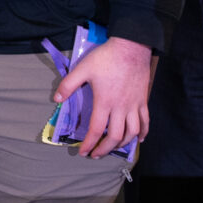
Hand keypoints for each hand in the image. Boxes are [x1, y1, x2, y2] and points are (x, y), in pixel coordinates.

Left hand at [55, 36, 155, 157]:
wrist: (131, 47)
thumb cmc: (106, 58)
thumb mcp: (82, 69)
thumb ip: (68, 85)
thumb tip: (56, 99)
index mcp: (105, 102)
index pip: (97, 130)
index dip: (90, 144)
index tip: (84, 152)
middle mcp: (121, 107)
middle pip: (116, 136)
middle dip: (105, 149)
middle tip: (96, 155)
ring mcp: (134, 105)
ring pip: (133, 132)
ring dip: (123, 144)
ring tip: (113, 148)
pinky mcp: (143, 100)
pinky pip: (146, 121)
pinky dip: (143, 133)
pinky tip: (139, 139)